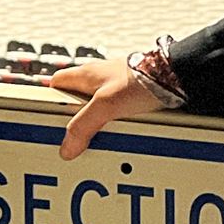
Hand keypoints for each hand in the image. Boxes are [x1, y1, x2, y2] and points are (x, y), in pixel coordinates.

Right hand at [45, 58, 165, 159]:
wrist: (179, 75)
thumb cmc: (144, 79)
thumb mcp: (107, 105)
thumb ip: (84, 125)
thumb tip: (66, 147)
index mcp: (87, 75)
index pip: (58, 83)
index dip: (50, 99)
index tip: (45, 118)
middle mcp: (101, 79)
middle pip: (77, 99)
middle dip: (75, 119)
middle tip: (73, 141)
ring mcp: (118, 87)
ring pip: (99, 108)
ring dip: (98, 125)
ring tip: (98, 144)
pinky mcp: (135, 96)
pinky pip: (118, 113)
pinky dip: (116, 125)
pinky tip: (121, 138)